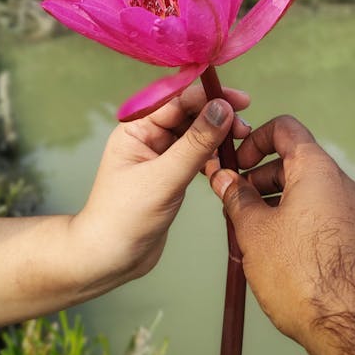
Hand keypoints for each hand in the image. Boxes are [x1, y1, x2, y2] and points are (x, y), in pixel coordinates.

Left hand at [69, 86, 250, 296]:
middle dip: (218, 117)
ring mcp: (160, 155)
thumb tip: (222, 109)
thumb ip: (195, 143)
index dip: (208, 96)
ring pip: (196, 135)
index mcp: (136, 127)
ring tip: (239, 147)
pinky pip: (198, 155)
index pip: (176, 100)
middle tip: (244, 129)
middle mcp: (148, 136)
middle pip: (189, 114)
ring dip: (218, 138)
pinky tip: (225, 166)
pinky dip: (213, 157)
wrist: (111, 258)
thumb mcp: (164, 178)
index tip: (239, 100)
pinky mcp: (171, 174)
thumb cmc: (124, 217)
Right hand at [208, 115, 354, 354]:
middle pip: (291, 162)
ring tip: (245, 235)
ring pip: (302, 192)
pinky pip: (315, 215)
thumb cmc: (303, 273)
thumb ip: (237, 198)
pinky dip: (289, 222)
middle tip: (231, 204)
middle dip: (257, 179)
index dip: (254, 138)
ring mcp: (349, 211)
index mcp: (315, 169)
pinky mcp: (353, 237)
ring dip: (270, 204)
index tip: (236, 163)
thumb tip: (226, 180)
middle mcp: (337, 183)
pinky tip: (270, 254)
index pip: (284, 128)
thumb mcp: (255, 230)